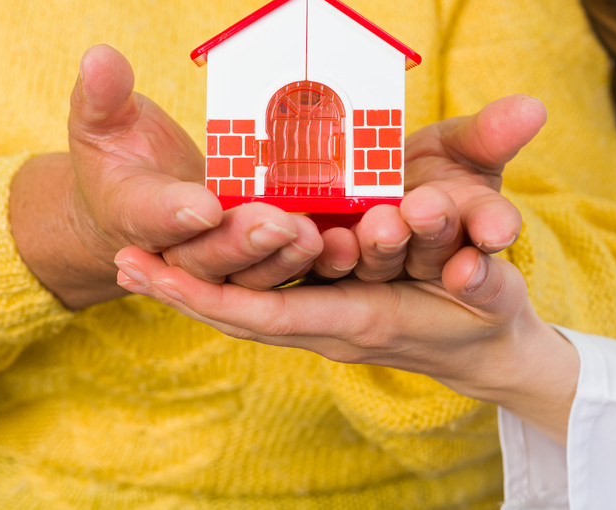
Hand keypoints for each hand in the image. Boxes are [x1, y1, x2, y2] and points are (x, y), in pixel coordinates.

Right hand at [11, 45, 321, 307]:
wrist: (138, 197)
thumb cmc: (120, 153)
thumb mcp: (101, 120)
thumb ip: (102, 96)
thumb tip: (99, 56)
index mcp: (134, 214)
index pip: (151, 218)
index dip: (176, 215)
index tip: (205, 205)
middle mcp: (177, 249)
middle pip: (208, 257)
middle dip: (243, 242)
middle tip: (281, 223)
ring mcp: (219, 259)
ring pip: (249, 273)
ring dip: (282, 260)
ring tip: (316, 237)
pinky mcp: (254, 257)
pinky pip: (280, 266)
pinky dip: (310, 262)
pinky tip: (345, 242)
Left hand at [115, 241, 577, 442]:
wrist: (492, 354)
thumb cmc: (491, 315)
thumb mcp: (491, 289)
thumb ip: (479, 275)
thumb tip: (466, 265)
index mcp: (362, 320)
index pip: (270, 312)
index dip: (212, 293)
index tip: (156, 269)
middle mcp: (331, 328)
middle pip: (239, 315)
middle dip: (181, 289)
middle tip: (122, 261)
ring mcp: (325, 327)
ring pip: (244, 313)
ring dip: (191, 288)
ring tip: (137, 262)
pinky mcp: (328, 316)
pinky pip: (263, 309)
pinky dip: (221, 293)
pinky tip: (194, 273)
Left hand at [312, 95, 546, 283]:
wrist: (383, 194)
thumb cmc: (438, 173)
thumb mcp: (467, 146)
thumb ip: (492, 133)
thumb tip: (532, 108)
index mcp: (474, 221)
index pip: (492, 225)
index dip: (494, 228)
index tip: (495, 230)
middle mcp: (433, 252)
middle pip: (434, 245)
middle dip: (429, 228)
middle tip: (421, 209)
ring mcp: (386, 263)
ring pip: (384, 259)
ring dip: (380, 246)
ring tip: (378, 228)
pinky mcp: (341, 263)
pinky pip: (338, 263)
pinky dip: (335, 255)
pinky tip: (332, 241)